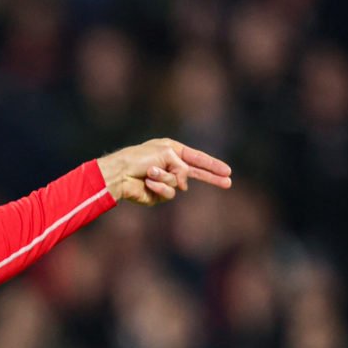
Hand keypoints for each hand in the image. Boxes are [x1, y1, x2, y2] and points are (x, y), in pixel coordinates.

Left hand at [97, 139, 231, 206]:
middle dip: (212, 178)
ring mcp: (164, 182)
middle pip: (196, 174)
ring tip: (150, 172)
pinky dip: (159, 186)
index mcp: (172, 152)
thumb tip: (184, 186)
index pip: (197, 159)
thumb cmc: (139, 158)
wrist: (119, 174)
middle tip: (228, 182)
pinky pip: (168, 193)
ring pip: (179, 184)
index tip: (227, 171)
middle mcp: (170, 166)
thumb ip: (182, 167)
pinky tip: (148, 182)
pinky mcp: (157, 195)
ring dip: (165, 177)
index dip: (212, 166)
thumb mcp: (166, 153)